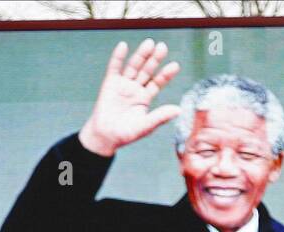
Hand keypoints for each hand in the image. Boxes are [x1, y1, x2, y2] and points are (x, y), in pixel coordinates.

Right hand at [78, 38, 181, 157]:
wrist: (104, 137)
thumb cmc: (125, 134)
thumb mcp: (145, 126)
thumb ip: (160, 117)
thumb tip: (179, 110)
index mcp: (145, 98)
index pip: (157, 82)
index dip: (166, 74)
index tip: (175, 66)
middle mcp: (135, 88)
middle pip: (147, 70)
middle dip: (154, 59)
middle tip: (163, 47)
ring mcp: (123, 84)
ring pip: (133, 66)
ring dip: (141, 55)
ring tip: (149, 43)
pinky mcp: (110, 83)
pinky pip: (114, 68)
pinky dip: (118, 57)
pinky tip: (123, 46)